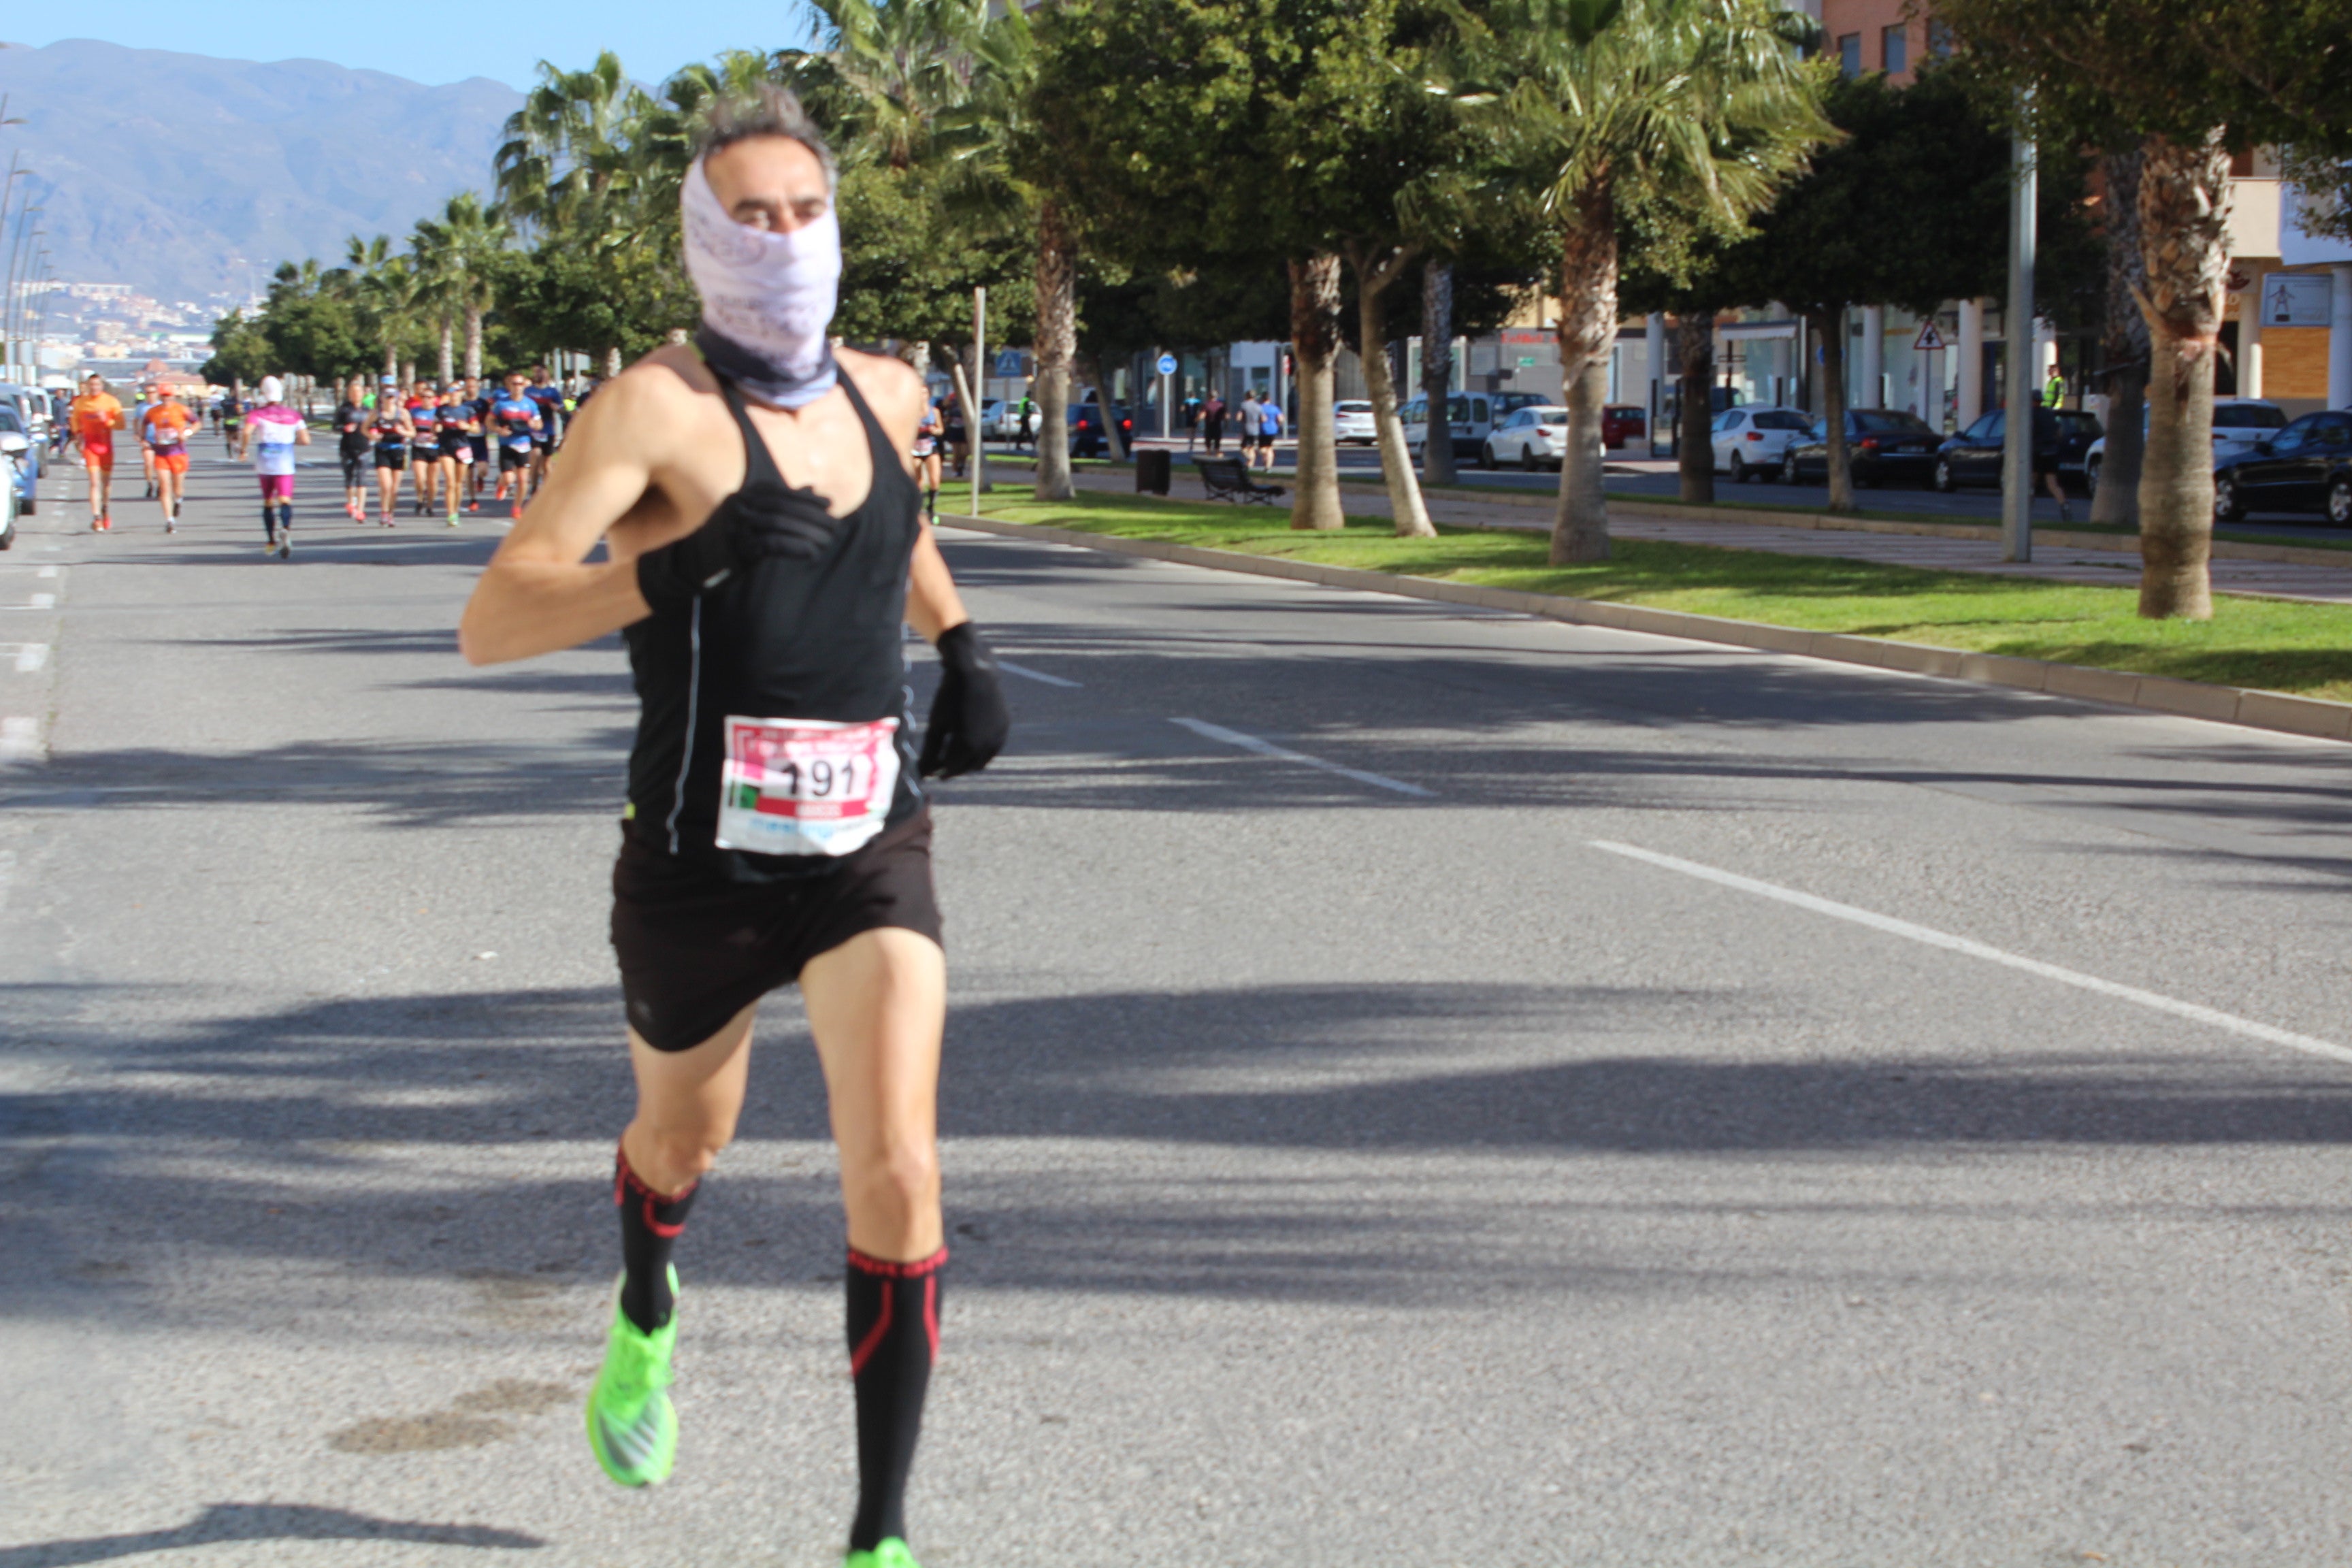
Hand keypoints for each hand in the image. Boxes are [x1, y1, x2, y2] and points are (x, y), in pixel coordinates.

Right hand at [633, 483, 847, 611]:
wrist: (689, 566)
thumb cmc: (726, 542)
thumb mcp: (753, 519)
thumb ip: (780, 505)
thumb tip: (812, 491)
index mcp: (743, 496)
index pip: (781, 493)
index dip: (807, 499)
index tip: (829, 506)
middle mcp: (738, 505)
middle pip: (783, 507)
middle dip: (812, 517)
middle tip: (834, 527)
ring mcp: (735, 526)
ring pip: (779, 524)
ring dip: (807, 533)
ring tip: (826, 542)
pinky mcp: (736, 548)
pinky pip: (772, 544)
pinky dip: (795, 547)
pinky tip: (811, 552)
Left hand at [918, 621, 1008, 779]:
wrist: (974, 672)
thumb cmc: (949, 698)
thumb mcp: (936, 726)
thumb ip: (929, 752)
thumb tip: (922, 774)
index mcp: (968, 745)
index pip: (952, 770)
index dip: (939, 772)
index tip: (930, 771)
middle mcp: (986, 745)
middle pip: (967, 768)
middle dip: (953, 768)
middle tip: (941, 765)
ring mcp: (998, 737)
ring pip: (981, 761)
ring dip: (968, 761)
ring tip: (953, 754)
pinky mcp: (1004, 728)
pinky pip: (992, 749)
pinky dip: (980, 750)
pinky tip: (968, 742)